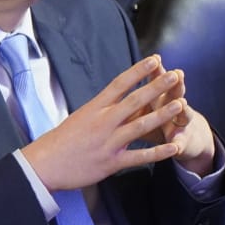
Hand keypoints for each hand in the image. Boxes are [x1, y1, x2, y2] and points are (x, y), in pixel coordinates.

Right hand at [22, 56, 191, 191]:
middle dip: (156, 87)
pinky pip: (138, 156)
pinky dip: (157, 153)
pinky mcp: (111, 162)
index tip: (155, 60)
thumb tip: (115, 100)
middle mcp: (102, 122)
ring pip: (139, 126)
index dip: (138, 71)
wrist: (44, 164)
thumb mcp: (78, 118)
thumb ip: (100, 110)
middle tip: (175, 75)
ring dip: (161, 115)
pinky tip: (173, 147)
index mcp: (93, 109)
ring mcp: (108, 142)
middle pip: (133, 101)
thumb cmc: (60, 141)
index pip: (119, 84)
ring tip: (180, 104)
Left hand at [136, 63, 215, 175]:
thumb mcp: (145, 108)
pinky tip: (177, 146)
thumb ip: (133, 98)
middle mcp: (174, 107)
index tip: (155, 58)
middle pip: (175, 93)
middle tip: (176, 73)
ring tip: (182, 104)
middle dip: (174, 83)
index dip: (156, 71)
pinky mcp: (183, 143)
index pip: (158, 81)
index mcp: (160, 98)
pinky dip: (178, 144)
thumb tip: (114, 83)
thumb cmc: (155, 120)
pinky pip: (180, 144)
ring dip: (182, 110)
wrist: (183, 140)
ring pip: (184, 115)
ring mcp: (181, 125)